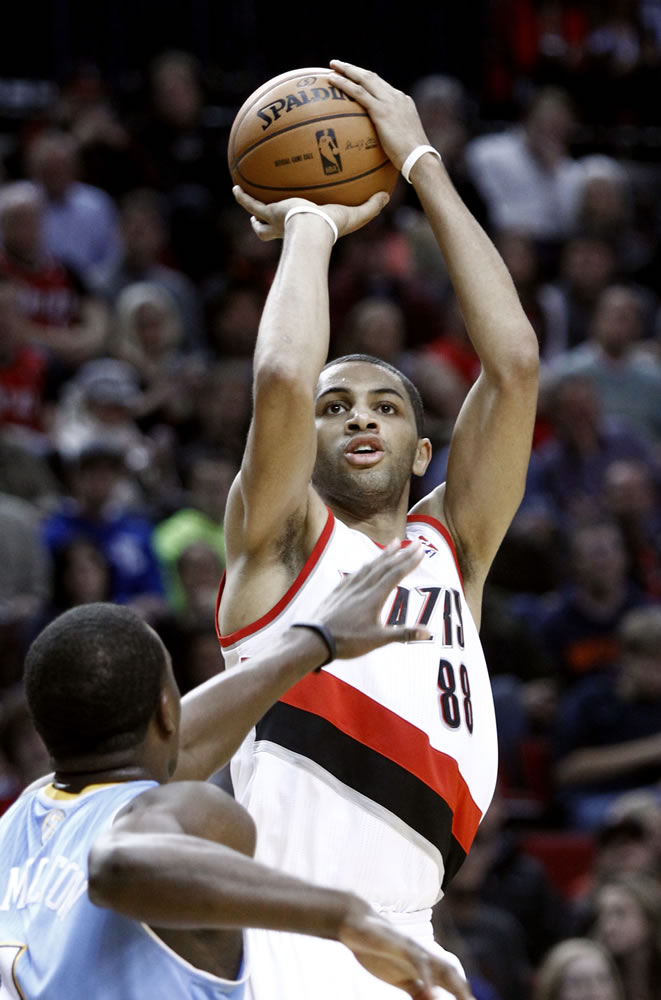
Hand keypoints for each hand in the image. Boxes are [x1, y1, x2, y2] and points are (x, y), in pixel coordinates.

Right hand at [232, 185, 387, 241]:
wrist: (313, 229)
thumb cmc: (333, 227)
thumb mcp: (355, 215)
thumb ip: (371, 206)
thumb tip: (387, 196)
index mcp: (303, 229)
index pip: (299, 230)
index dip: (297, 226)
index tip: (292, 219)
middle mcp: (286, 227)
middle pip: (269, 230)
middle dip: (262, 224)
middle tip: (258, 217)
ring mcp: (275, 219)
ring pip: (257, 219)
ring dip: (250, 210)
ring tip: (242, 196)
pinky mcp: (268, 212)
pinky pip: (251, 203)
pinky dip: (242, 197)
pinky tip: (234, 187)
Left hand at [320, 540, 430, 657]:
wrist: (315, 639)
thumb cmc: (348, 641)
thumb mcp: (378, 640)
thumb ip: (404, 634)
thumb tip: (428, 632)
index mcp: (375, 597)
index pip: (396, 574)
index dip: (410, 561)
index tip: (421, 550)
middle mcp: (363, 587)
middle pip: (386, 566)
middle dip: (402, 553)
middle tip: (415, 542)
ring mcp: (349, 587)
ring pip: (370, 566)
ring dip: (384, 554)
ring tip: (395, 543)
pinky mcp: (338, 591)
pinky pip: (356, 572)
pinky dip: (366, 565)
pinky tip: (367, 564)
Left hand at [328, 60, 430, 170]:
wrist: (419, 158)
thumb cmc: (411, 158)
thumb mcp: (404, 141)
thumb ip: (393, 136)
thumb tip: (384, 146)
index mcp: (403, 102)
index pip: (382, 86)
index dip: (367, 79)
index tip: (355, 76)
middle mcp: (397, 97)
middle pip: (372, 77)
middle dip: (354, 69)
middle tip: (338, 64)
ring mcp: (389, 102)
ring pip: (364, 79)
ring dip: (347, 70)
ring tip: (332, 66)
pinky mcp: (381, 111)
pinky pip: (359, 93)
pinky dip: (344, 84)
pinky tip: (333, 80)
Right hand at [340, 905, 475, 999]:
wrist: (356, 925)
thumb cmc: (377, 950)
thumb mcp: (399, 977)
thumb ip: (416, 990)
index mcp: (424, 965)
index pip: (449, 981)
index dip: (462, 993)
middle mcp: (424, 956)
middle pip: (451, 974)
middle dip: (463, 991)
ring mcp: (414, 949)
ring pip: (441, 966)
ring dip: (455, 984)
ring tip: (466, 999)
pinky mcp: (402, 946)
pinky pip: (419, 962)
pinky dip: (427, 977)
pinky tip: (432, 993)